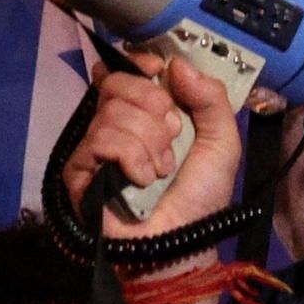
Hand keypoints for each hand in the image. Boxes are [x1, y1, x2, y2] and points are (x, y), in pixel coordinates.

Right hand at [57, 54, 242, 242]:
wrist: (184, 241)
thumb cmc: (201, 196)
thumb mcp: (222, 142)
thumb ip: (211, 99)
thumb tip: (178, 64)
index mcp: (148, 112)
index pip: (128, 69)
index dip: (141, 62)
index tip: (159, 69)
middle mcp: (118, 124)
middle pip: (117, 81)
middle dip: (152, 103)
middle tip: (171, 133)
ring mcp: (97, 147)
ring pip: (113, 112)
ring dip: (149, 141)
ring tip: (161, 170)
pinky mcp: (80, 170)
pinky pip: (101, 140)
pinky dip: (131, 157)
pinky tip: (142, 179)